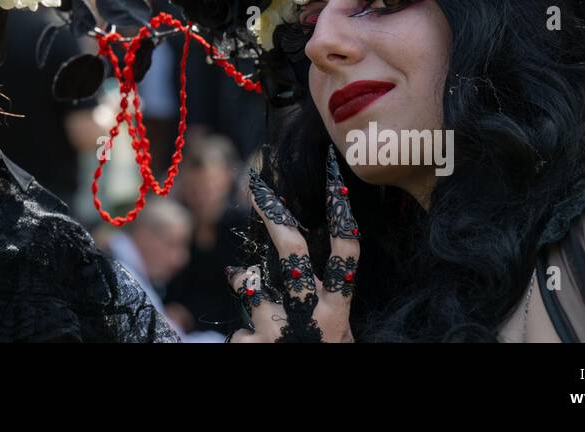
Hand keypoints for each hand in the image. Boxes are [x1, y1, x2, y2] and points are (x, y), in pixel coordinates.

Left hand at [225, 147, 359, 342]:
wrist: (314, 415)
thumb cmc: (325, 358)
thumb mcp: (336, 334)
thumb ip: (324, 303)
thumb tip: (297, 265)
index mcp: (338, 311)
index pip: (347, 252)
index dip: (341, 211)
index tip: (331, 176)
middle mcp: (311, 316)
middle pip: (294, 251)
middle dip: (275, 214)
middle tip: (258, 187)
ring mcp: (279, 331)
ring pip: (250, 283)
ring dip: (242, 280)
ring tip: (237, 277)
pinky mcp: (253, 347)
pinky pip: (237, 332)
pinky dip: (242, 338)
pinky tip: (251, 345)